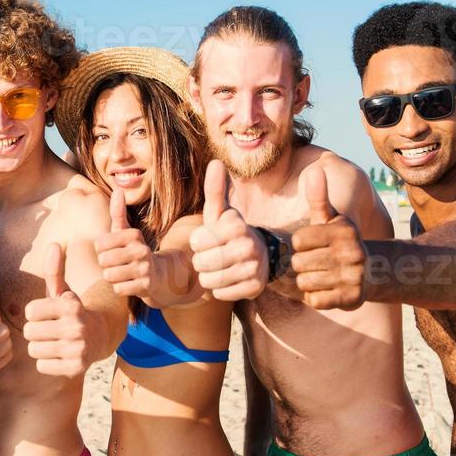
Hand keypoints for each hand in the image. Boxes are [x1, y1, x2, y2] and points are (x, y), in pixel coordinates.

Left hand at [23, 243, 92, 376]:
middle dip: (35, 330)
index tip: (46, 313)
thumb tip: (54, 244)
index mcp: (70, 305)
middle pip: (29, 332)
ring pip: (34, 350)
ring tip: (53, 341)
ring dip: (39, 346)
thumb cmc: (73, 311)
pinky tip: (59, 354)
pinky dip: (46, 362)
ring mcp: (77, 349)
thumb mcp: (64, 291)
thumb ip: (54, 270)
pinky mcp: (75, 368)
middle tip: (48, 329)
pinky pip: (42, 366)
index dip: (34, 312)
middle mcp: (75, 327)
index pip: (29, 311)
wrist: (101, 335)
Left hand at [94, 188, 152, 296]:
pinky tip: (129, 283)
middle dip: (106, 265)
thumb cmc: (133, 250)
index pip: (100, 244)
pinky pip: (118, 289)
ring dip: (112, 277)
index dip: (102, 250)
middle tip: (117, 264)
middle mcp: (141, 250)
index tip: (112, 250)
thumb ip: (118, 212)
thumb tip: (118, 190)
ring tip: (122, 273)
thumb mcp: (125, 232)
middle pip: (103, 261)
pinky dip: (120, 288)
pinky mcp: (146, 286)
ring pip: (110, 276)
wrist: (158, 274)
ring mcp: (145, 269)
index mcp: (133, 235)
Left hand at [189, 160, 268, 300]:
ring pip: (209, 281)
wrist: (258, 255)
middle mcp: (248, 246)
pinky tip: (228, 279)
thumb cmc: (230, 232)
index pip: (197, 241)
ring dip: (208, 277)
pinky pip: (221, 294)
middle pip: (202, 263)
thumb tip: (216, 162)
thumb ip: (215, 190)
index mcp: (236, 226)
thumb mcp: (220, 212)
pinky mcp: (255, 288)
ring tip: (218, 268)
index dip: (197, 242)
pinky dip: (219, 289)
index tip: (207, 239)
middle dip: (201, 262)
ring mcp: (254, 268)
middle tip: (212, 256)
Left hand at [290, 167, 366, 309]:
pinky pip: (315, 300)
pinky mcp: (352, 299)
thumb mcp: (330, 218)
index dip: (301, 244)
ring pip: (305, 282)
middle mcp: (351, 253)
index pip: (299, 240)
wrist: (371, 271)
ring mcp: (353, 277)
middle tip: (316, 262)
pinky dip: (315, 297)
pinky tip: (326, 289)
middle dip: (302, 264)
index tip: (312, 244)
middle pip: (299, 263)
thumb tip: (315, 170)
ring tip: (321, 274)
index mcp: (343, 231)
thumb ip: (319, 197)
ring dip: (307, 281)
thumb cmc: (339, 240)